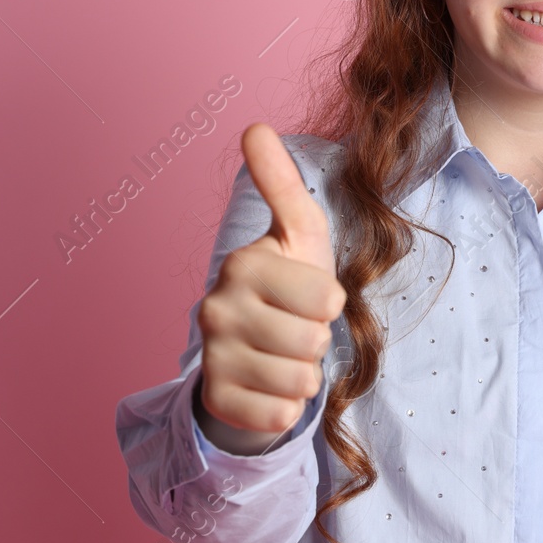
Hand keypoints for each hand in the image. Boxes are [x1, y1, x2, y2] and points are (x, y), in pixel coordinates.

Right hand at [195, 123, 344, 452]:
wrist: (252, 349)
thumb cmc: (289, 285)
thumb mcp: (298, 234)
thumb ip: (282, 184)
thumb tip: (255, 127)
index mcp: (243, 263)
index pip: (327, 298)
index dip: (331, 303)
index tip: (310, 296)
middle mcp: (215, 306)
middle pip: (314, 341)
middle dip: (319, 341)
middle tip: (297, 330)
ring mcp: (211, 355)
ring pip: (299, 382)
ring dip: (305, 374)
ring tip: (285, 356)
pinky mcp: (215, 400)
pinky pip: (279, 415)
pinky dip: (287, 406)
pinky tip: (270, 386)